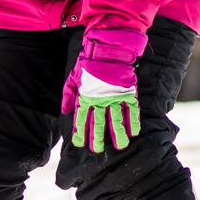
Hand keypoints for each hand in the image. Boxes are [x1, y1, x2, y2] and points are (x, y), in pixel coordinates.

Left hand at [61, 28, 146, 153]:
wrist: (108, 48)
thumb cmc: (89, 62)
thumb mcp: (73, 77)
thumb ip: (69, 94)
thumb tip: (65, 110)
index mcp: (85, 97)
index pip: (82, 119)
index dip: (81, 132)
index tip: (80, 144)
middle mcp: (100, 100)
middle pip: (98, 123)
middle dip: (97, 138)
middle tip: (98, 150)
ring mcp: (114, 97)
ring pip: (116, 120)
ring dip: (118, 134)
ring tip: (121, 147)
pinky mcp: (127, 92)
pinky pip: (131, 110)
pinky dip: (133, 121)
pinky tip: (134, 132)